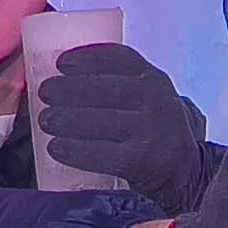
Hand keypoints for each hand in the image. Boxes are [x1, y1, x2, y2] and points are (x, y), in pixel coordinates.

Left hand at [34, 42, 208, 207]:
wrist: (182, 170)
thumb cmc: (149, 128)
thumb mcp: (145, 98)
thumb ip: (117, 85)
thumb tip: (58, 80)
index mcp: (153, 78)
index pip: (120, 59)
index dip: (89, 57)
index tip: (61, 63)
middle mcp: (157, 101)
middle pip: (107, 89)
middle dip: (70, 89)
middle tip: (45, 92)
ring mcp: (152, 131)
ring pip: (102, 121)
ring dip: (68, 119)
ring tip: (45, 120)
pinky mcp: (143, 161)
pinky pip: (104, 154)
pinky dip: (76, 151)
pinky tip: (56, 148)